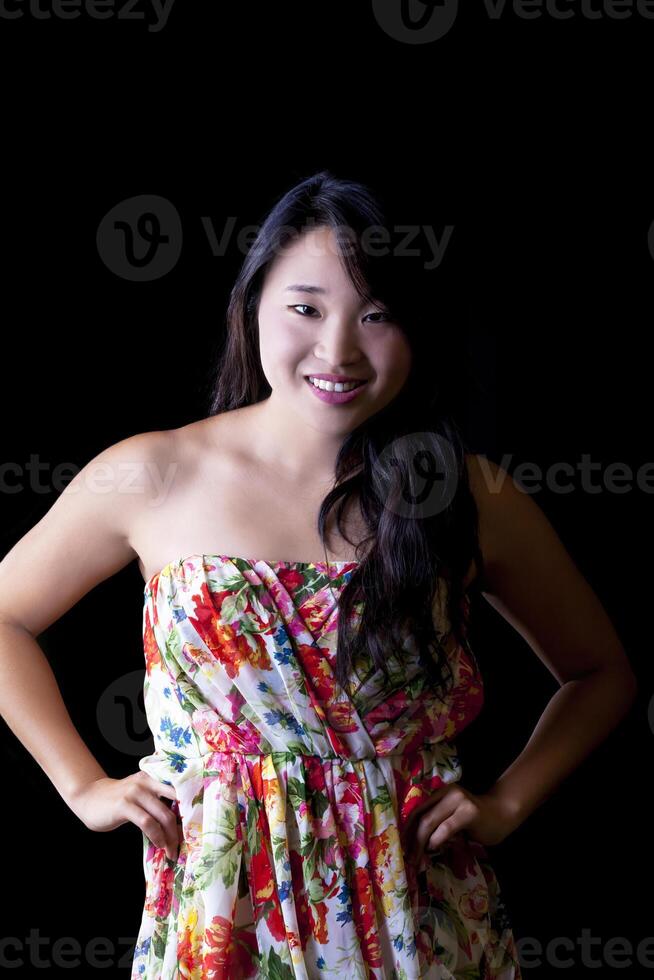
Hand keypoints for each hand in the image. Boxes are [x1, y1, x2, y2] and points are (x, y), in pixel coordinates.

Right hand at [68, 771, 181, 861]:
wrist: (89, 797)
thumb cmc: (117, 798)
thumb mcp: (140, 792)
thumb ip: (156, 799)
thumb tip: (177, 821)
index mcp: (154, 777)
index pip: (179, 789)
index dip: (190, 807)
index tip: (195, 825)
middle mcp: (147, 781)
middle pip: (175, 804)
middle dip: (181, 827)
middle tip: (182, 844)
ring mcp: (136, 792)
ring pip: (163, 815)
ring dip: (170, 836)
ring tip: (171, 850)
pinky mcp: (125, 805)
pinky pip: (147, 822)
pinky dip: (156, 835)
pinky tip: (158, 844)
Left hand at [402, 783, 517, 869]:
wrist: (502, 814)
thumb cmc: (476, 821)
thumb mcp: (452, 819)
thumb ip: (437, 824)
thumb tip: (415, 843)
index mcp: (440, 793)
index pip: (417, 810)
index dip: (406, 828)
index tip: (400, 845)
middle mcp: (447, 793)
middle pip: (421, 816)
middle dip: (411, 839)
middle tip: (407, 857)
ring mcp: (458, 800)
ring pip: (430, 821)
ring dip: (420, 843)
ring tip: (417, 858)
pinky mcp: (469, 811)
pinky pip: (446, 828)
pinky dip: (437, 840)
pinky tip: (434, 848)